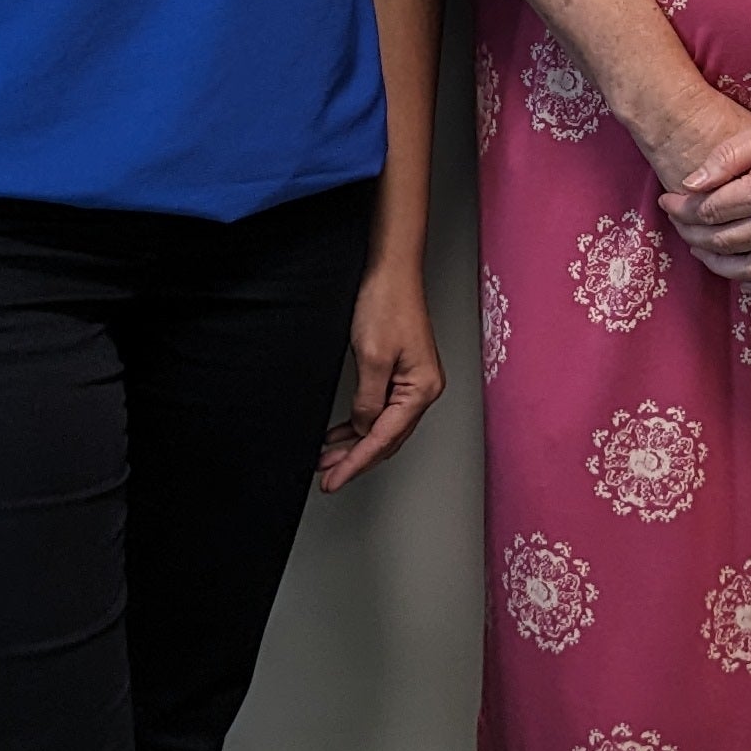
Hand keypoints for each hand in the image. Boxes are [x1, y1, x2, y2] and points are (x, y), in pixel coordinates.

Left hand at [320, 259, 445, 491]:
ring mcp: (413, 382)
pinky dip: (360, 425)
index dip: (356, 462)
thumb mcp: (372, 357)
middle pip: (386, 438)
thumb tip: (364, 428)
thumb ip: (368, 400)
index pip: (384, 438)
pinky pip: (381, 410)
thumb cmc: (387, 303)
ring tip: (328, 459)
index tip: (334, 480)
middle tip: (327, 476)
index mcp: (421, 389)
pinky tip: (342, 433)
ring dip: (355, 444)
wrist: (391, 270)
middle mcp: (423, 389)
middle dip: (355, 459)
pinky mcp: (402, 373)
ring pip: (382, 427)